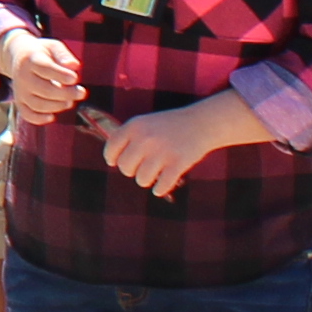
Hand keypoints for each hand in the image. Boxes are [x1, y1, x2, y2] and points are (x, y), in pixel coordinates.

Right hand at [2, 31, 86, 124]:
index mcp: (31, 60)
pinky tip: (52, 116)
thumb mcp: (52, 46)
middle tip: (81, 92)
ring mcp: (20, 91)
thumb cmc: (42, 52)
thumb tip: (75, 66)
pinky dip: (39, 119)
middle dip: (66, 94)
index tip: (75, 78)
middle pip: (45, 90)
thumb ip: (63, 54)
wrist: (18, 57)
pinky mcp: (19, 101)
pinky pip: (27, 114)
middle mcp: (22, 76)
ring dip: (58, 106)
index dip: (61, 75)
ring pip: (38, 104)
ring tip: (70, 102)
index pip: (45, 69)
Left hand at [94, 96, 230, 197]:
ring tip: (154, 173)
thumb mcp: (145, 123)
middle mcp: (145, 138)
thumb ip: (128, 138)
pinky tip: (163, 184)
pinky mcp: (178, 163)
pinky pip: (161, 186)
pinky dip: (160, 188)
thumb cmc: (169, 126)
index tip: (116, 162)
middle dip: (132, 170)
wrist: (201, 123)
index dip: (113, 158)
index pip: (111, 149)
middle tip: (142, 166)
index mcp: (134, 126)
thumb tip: (113, 161)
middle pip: (125, 167)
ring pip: (141, 180)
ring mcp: (161, 151)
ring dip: (147, 180)